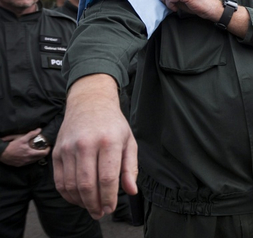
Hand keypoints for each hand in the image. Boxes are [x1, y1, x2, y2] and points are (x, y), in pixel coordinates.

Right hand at [0, 129, 49, 166]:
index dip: (48, 150)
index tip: (48, 146)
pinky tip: (29, 155)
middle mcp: (28, 160)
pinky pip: (28, 163)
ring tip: (37, 151)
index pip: (44, 153)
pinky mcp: (20, 165)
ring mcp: (24, 163)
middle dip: (43, 153)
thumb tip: (39, 130)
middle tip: (43, 148)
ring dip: (37, 156)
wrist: (1, 154)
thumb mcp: (22, 139)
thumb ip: (31, 134)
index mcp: (30, 154)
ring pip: (35, 161)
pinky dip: (31, 159)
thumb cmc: (11, 146)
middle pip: (40, 158)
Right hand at [52, 74, 137, 219]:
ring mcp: (68, 148)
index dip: (109, 198)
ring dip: (81, 202)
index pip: (107, 178)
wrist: (89, 103)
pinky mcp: (57, 152)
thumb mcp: (129, 142)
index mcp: (108, 141)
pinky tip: (78, 198)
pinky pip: (59, 180)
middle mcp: (86, 144)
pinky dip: (67, 194)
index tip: (111, 208)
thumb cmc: (112, 124)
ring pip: (71, 185)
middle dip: (94, 204)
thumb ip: (130, 168)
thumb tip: (131, 191)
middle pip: (87, 184)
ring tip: (91, 207)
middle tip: (100, 213)